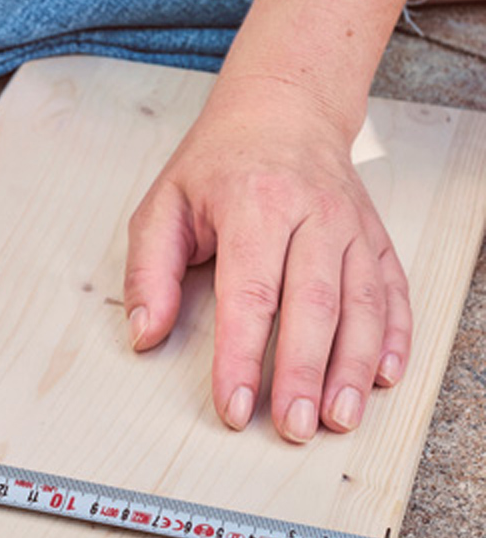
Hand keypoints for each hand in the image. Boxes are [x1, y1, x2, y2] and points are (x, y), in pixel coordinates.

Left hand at [122, 76, 410, 441]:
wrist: (283, 109)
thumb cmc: (217, 164)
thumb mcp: (162, 206)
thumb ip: (147, 272)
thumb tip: (143, 334)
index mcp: (255, 205)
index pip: (249, 294)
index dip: (242, 356)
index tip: (235, 406)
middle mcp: (313, 214)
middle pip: (314, 305)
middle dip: (305, 374)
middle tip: (295, 428)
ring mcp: (351, 226)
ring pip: (362, 303)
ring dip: (354, 366)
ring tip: (341, 419)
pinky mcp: (374, 237)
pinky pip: (392, 290)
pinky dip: (394, 336)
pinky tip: (383, 376)